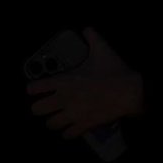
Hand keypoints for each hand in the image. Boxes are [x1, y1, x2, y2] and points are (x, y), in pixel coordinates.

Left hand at [27, 27, 144, 138]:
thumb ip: (92, 37)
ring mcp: (74, 114)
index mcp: (65, 80)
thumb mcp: (102, 49)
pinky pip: (69, 134)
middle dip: (39, 108)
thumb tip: (87, 29)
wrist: (130, 92)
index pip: (37, 87)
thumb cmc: (114, 71)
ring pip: (51, 124)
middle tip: (44, 106)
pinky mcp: (85, 125)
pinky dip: (68, 132)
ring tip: (56, 118)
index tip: (32, 90)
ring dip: (52, 121)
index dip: (32, 89)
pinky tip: (70, 129)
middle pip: (38, 110)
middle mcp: (65, 99)